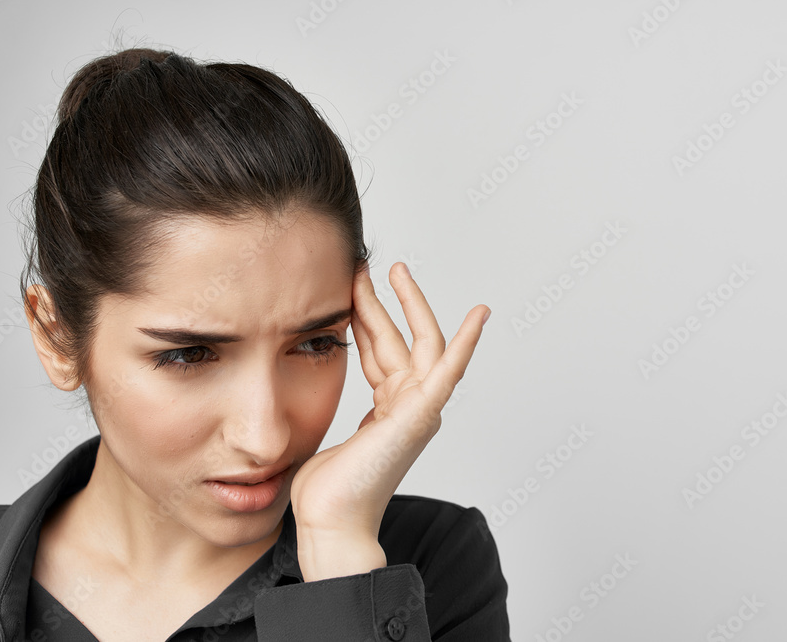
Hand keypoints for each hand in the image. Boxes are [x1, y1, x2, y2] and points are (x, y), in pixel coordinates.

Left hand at [290, 261, 489, 578]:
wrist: (331, 520)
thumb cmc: (324, 490)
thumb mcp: (323, 430)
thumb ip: (330, 405)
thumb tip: (306, 386)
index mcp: (387, 411)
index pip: (380, 352)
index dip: (367, 318)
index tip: (351, 288)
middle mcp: (408, 406)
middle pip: (400, 340)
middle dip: (384, 302)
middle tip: (368, 266)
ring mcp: (419, 409)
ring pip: (420, 343)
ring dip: (408, 304)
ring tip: (394, 268)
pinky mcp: (422, 413)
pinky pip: (450, 370)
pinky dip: (467, 341)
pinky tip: (479, 314)